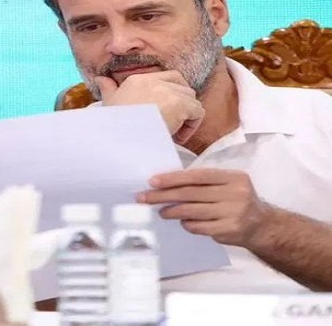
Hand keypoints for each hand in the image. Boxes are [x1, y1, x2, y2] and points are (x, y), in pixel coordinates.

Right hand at [95, 70, 204, 143]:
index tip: (165, 113)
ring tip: (173, 132)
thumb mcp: (108, 103)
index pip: (169, 78)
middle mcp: (155, 82)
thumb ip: (108, 88)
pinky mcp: (180, 105)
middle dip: (182, 105)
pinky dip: (192, 125)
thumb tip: (100, 78)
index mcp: (139, 80)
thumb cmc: (112, 124)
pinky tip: (177, 136)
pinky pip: (197, 112)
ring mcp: (169, 92)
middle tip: (172, 123)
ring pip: (191, 100)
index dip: (172, 94)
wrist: (119, 137)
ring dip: (187, 117)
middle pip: (183, 88)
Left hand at [136, 168, 272, 245]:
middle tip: (144, 197)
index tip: (152, 181)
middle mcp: (235, 193)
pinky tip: (182, 222)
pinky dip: (187, 224)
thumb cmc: (236, 200)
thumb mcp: (227, 185)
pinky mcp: (228, 230)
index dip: (173, 178)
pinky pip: (199, 227)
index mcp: (233, 177)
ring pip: (192, 211)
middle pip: (191, 193)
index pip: (197, 176)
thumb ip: (203, 183)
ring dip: (171, 211)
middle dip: (164, 195)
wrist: (262, 226)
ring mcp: (233, 213)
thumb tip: (166, 184)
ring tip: (161, 211)